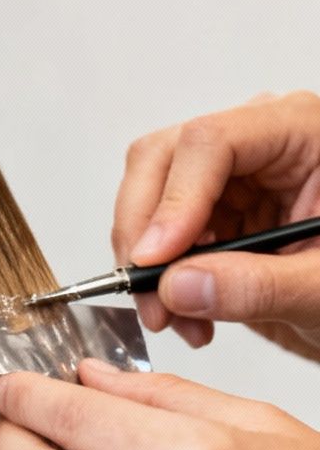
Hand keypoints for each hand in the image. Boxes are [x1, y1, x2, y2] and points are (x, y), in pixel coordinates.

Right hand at [112, 90, 319, 358]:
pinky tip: (187, 313)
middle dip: (145, 234)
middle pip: (164, 161)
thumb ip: (260, 286)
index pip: (212, 142)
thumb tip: (178, 285)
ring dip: (148, 263)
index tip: (156, 260)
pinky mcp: (216, 210)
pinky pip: (158, 235)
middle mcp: (261, 142)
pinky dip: (159, 279)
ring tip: (174, 316)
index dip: (174, 200)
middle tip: (150, 294)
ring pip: (148, 197)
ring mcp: (233, 175)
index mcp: (305, 133)